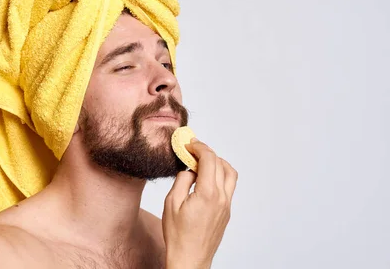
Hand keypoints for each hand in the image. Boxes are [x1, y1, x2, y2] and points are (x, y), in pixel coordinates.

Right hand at [162, 138, 237, 268]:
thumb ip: (182, 180)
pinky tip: (204, 180)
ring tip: (201, 163)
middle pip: (221, 164)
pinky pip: (228, 187)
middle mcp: (222, 198)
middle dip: (207, 153)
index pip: (210, 159)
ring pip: (230, 174)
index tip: (189, 144)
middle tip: (192, 151)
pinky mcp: (227, 212)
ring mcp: (227, 206)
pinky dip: (219, 176)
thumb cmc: (178, 235)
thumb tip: (189, 169)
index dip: (199, 147)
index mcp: (208, 194)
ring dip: (217, 163)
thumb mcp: (171, 202)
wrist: (190, 259)